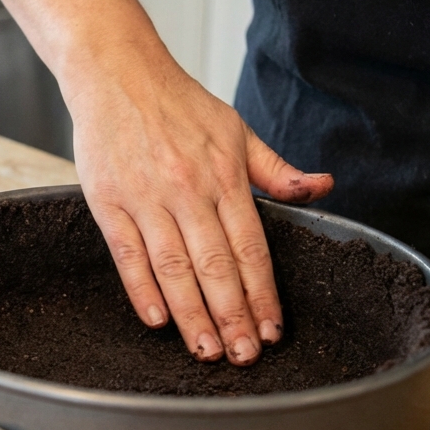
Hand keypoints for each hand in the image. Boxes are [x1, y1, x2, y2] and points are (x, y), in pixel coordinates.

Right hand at [68, 47, 333, 365]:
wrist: (116, 72)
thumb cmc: (178, 103)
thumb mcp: (237, 128)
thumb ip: (276, 169)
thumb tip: (321, 187)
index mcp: (224, 175)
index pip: (250, 248)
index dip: (262, 294)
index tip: (271, 330)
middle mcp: (187, 189)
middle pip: (214, 266)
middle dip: (232, 316)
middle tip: (242, 357)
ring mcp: (145, 197)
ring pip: (173, 267)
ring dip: (191, 314)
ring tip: (206, 351)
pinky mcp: (108, 201)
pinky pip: (127, 254)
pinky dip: (142, 289)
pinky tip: (158, 318)